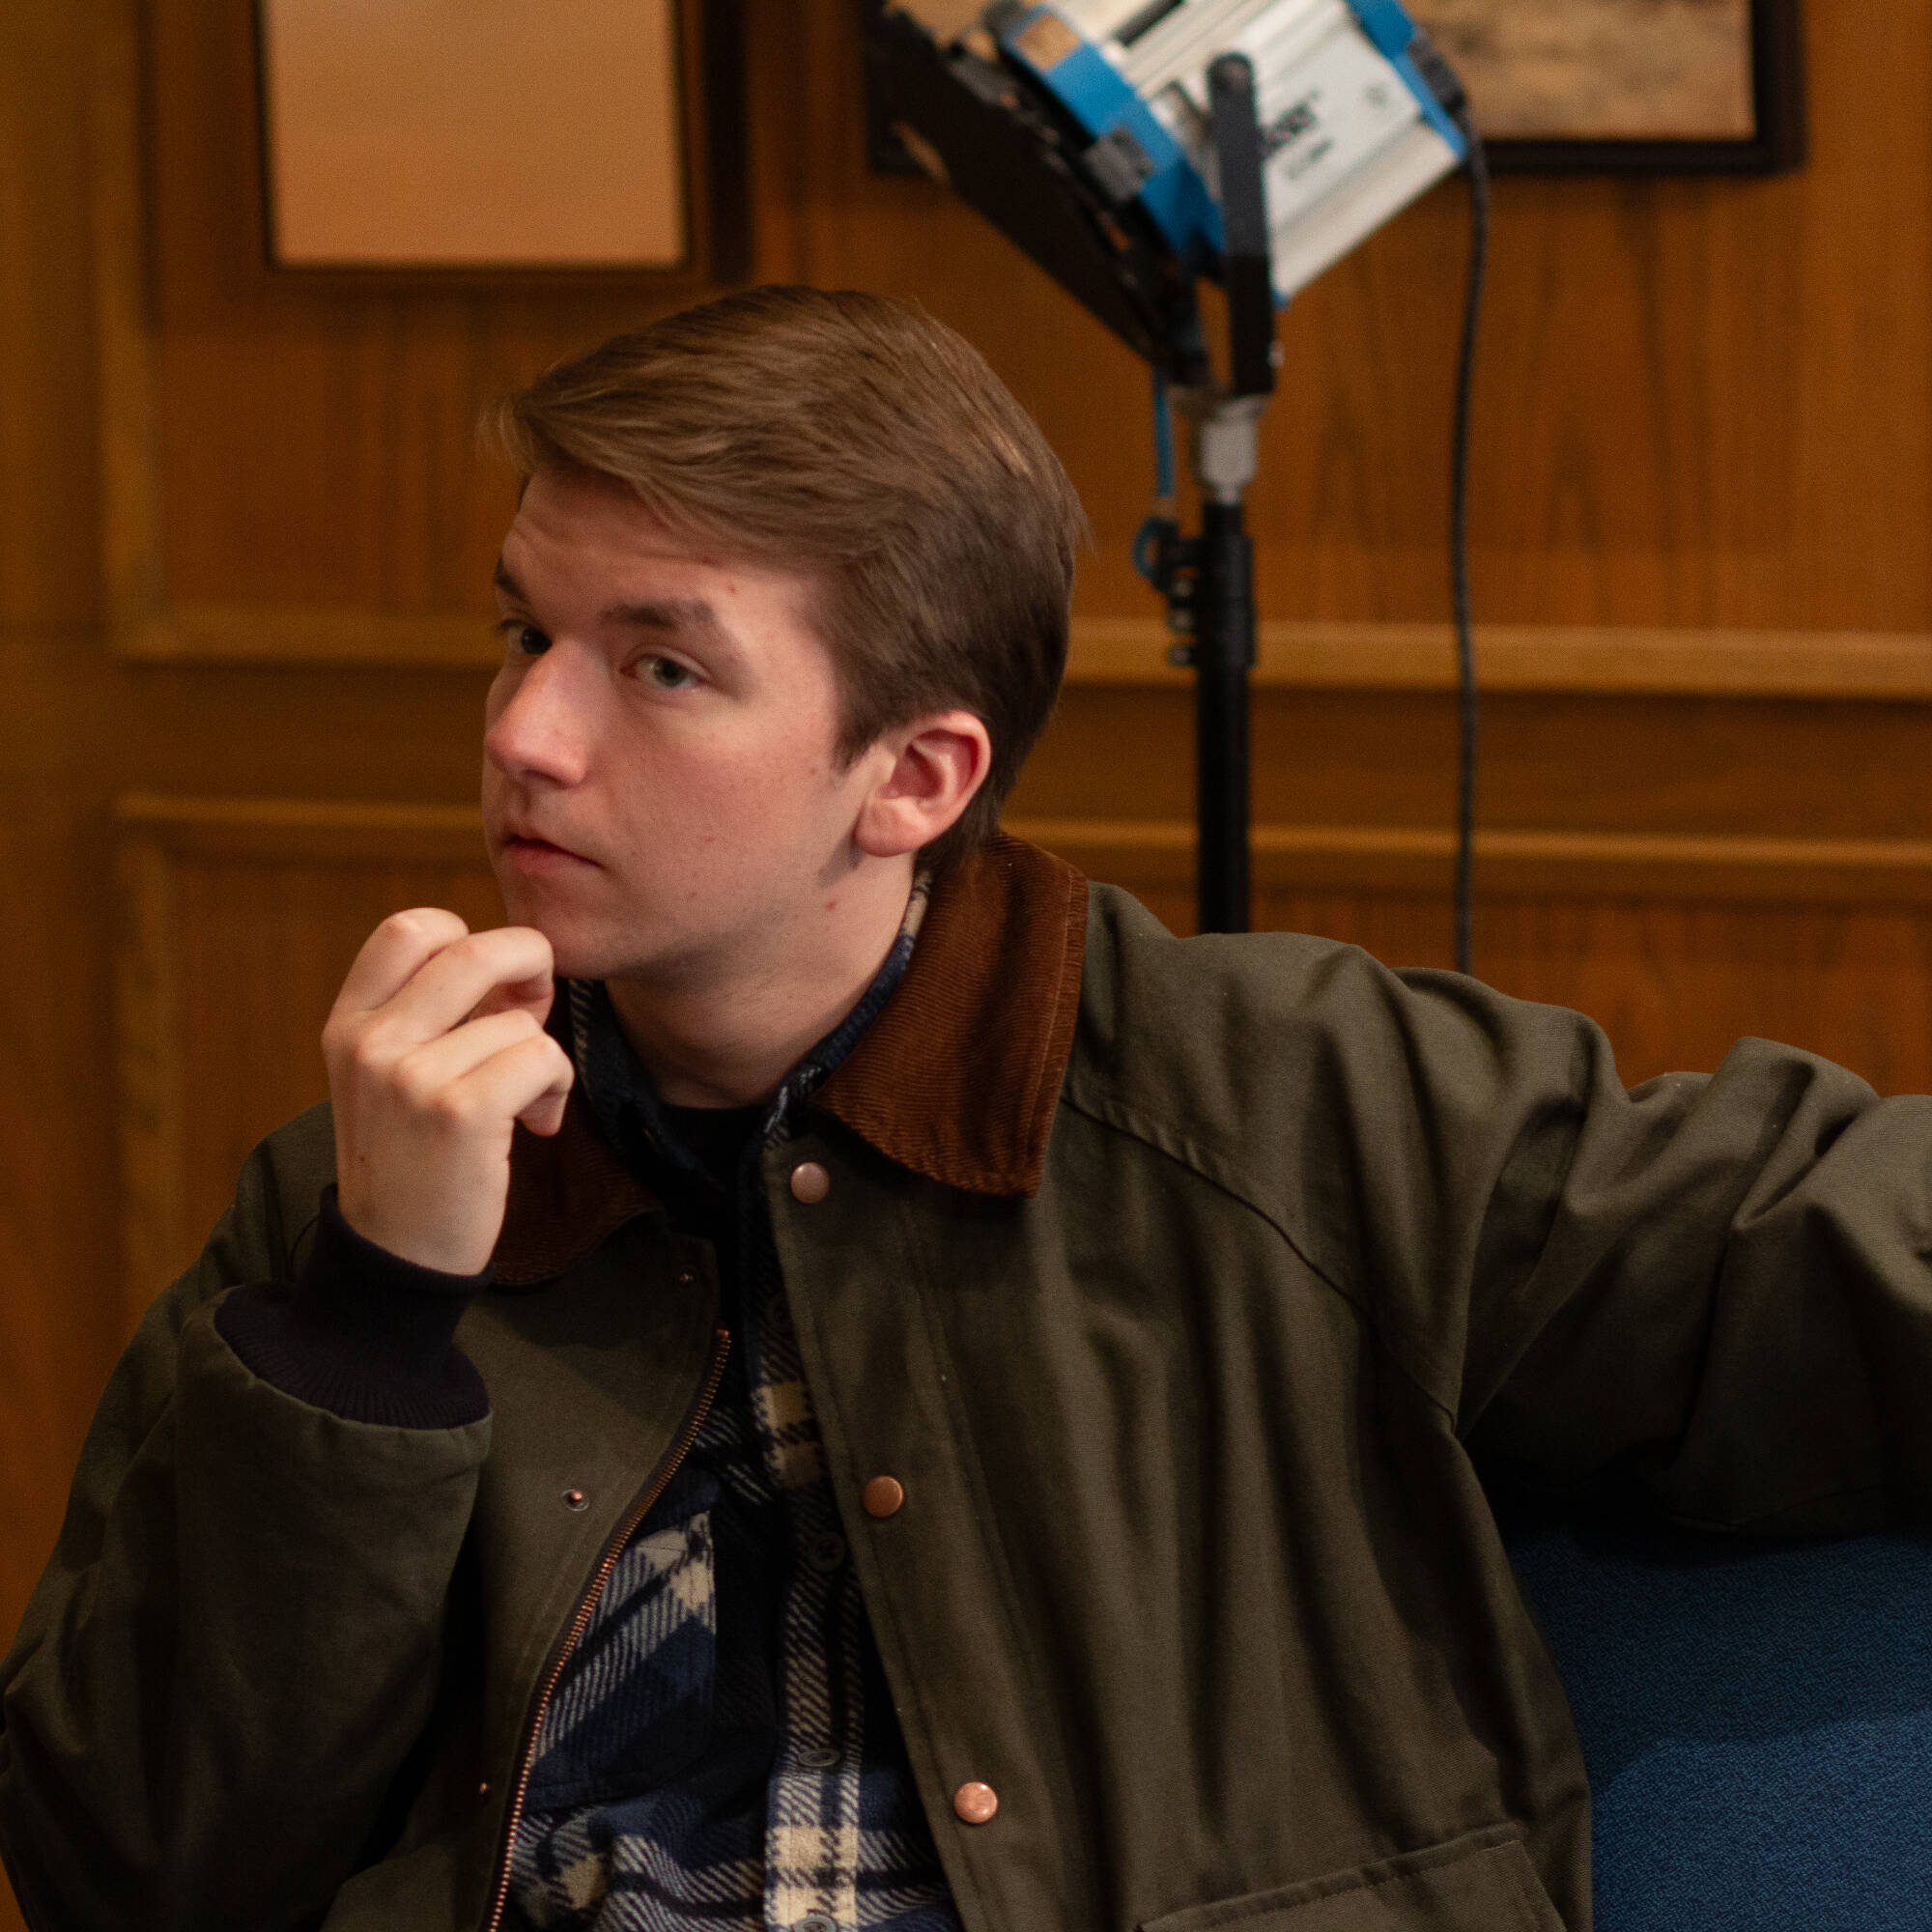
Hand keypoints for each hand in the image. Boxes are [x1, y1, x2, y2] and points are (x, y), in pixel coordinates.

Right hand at [322, 909, 574, 1273]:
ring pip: (520, 1018)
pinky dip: (556, 1086)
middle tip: (536, 1010)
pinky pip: (542, 1056)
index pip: (410, 927)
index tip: (490, 984)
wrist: (398, 1254)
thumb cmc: (414, 1157)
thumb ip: (435, 1012)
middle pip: (477, 948)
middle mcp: (371, 1041)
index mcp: (350, 1023)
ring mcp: (410, 1076)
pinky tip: (536, 1123)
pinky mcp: (459, 1113)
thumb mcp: (391, 1074)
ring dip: (543, 1058)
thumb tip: (520, 962)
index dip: (469, 936)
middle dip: (532, 967)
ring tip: (523, 1102)